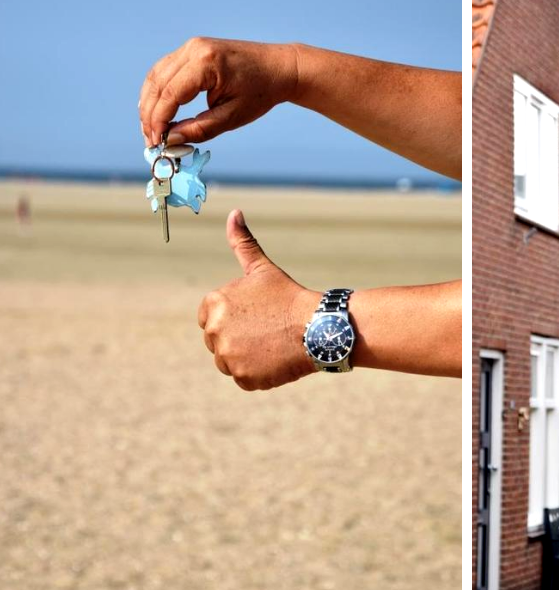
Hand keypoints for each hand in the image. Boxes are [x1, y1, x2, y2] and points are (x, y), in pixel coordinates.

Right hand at [139, 37, 297, 147]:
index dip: (159, 120)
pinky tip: (157, 110)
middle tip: (150, 140)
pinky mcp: (191, 49)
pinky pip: (165, 70)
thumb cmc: (261, 92)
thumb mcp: (233, 116)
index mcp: (206, 63)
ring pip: (156, 76)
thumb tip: (171, 140)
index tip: (156, 142)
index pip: (171, 94)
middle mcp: (194, 49)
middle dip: (150, 114)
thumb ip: (201, 129)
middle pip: (158, 84)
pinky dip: (158, 91)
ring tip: (151, 129)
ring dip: (149, 103)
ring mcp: (191, 46)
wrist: (278, 67)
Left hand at [198, 210, 318, 390]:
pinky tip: (277, 359)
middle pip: (219, 342)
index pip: (210, 319)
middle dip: (240, 339)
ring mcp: (228, 357)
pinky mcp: (243, 377)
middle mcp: (214, 331)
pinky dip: (260, 373)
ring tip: (273, 345)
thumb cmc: (290, 296)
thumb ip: (242, 243)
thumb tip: (234, 212)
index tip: (256, 316)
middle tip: (267, 331)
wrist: (318, 326)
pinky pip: (246, 378)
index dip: (235, 319)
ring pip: (231, 361)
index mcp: (213, 304)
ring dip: (249, 357)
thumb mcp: (262, 268)